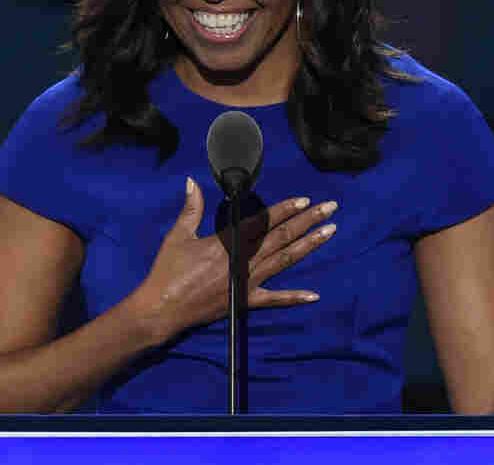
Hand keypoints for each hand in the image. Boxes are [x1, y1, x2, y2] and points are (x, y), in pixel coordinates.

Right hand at [132, 177, 337, 342]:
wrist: (163, 309)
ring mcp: (246, 282)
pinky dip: (294, 297)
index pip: (263, 221)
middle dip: (308, 221)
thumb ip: (191, 209)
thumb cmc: (167, 272)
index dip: (285, 209)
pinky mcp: (244, 302)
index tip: (304, 200)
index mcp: (227, 242)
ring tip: (329, 232)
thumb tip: (192, 182)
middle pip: (282, 237)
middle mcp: (243, 260)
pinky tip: (314, 295)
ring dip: (309, 245)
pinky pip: (274, 299)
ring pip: (284, 260)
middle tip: (330, 208)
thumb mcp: (178, 236)